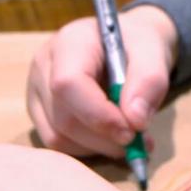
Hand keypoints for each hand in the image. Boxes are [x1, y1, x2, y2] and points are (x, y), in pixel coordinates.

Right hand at [27, 6, 177, 158]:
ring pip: (58, 137)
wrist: (127, 43)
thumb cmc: (137, 44)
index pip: (68, 84)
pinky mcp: (40, 112)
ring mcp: (37, 90)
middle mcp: (44, 65)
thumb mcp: (153, 51)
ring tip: (130, 137)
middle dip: (105, 137)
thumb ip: (149, 81)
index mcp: (70, 42)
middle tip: (140, 141)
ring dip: (99, 147)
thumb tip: (135, 120)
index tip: (132, 130)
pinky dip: (88, 149)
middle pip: (63, 117)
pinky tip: (111, 138)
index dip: (98, 115)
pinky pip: (58, 144)